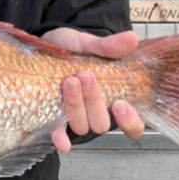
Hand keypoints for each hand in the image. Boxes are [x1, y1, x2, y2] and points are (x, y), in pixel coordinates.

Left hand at [40, 28, 144, 152]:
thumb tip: (132, 38)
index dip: (130, 121)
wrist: (45, 43)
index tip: (121, 104)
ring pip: (82, 127)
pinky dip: (61, 139)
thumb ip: (110, 46)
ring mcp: (76, 117)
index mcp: (113, 99)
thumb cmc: (73, 49)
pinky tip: (62, 141)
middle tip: (86, 75)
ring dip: (76, 107)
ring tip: (69, 81)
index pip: (132, 125)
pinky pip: (59, 134)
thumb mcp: (90, 43)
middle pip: (102, 124)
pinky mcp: (54, 118)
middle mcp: (96, 113)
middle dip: (94, 101)